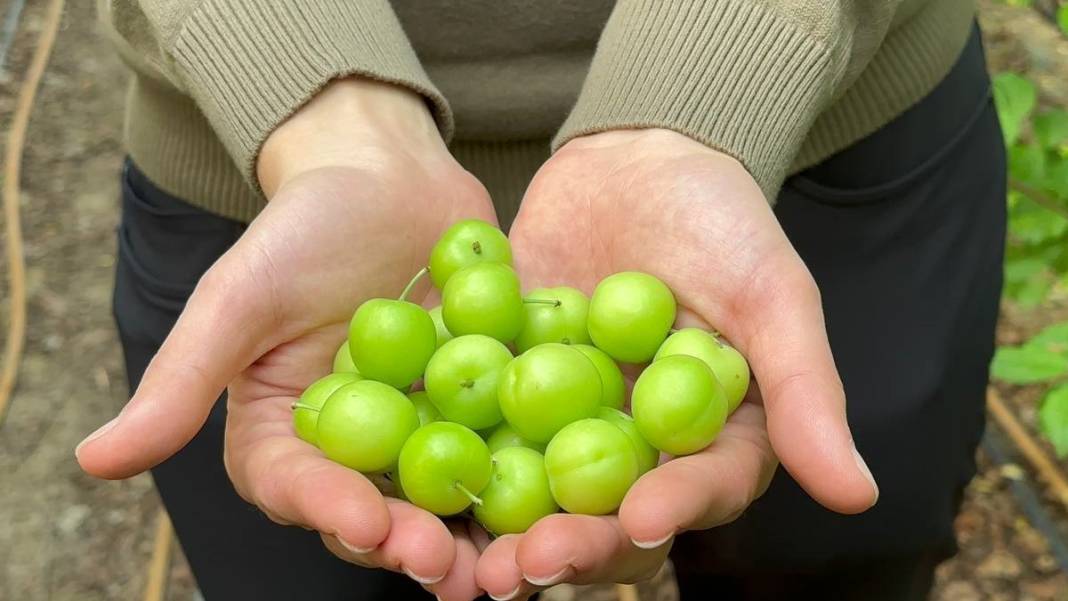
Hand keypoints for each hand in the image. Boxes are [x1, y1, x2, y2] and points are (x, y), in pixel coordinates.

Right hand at [76, 78, 490, 599]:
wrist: (388, 174)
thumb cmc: (303, 227)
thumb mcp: (238, 298)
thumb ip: (181, 379)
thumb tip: (93, 461)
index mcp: (288, 432)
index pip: (298, 488)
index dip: (327, 512)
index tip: (364, 525)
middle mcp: (358, 445)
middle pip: (378, 509)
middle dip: (409, 541)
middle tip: (444, 565)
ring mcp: (426, 427)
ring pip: (447, 492)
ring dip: (474, 531)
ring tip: (506, 561)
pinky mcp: (484, 401)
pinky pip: (508, 441)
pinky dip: (530, 469)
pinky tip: (559, 492)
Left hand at [476, 129, 878, 598]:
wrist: (636, 159)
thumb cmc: (722, 220)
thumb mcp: (772, 295)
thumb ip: (803, 389)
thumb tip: (856, 494)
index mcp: (707, 437)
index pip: (696, 489)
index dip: (671, 510)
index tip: (640, 523)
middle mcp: (633, 444)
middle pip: (605, 512)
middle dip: (570, 544)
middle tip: (529, 566)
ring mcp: (563, 420)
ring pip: (533, 490)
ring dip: (498, 529)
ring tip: (463, 562)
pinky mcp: (504, 387)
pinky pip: (475, 426)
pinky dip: (445, 453)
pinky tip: (405, 479)